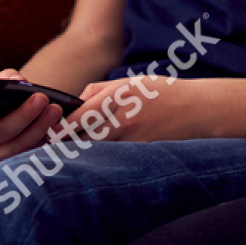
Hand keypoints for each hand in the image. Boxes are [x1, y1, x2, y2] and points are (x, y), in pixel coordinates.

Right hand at [0, 69, 64, 163]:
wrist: (11, 113)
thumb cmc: (0, 96)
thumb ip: (5, 78)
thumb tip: (17, 80)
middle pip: (1, 132)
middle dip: (23, 115)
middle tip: (41, 99)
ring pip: (20, 145)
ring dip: (40, 127)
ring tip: (56, 109)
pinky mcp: (18, 162)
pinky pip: (33, 152)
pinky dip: (47, 138)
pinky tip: (60, 125)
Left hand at [66, 75, 245, 143]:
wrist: (198, 109)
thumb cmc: (163, 92)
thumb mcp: (131, 82)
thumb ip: (100, 90)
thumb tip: (77, 102)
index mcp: (119, 96)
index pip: (79, 114)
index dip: (60, 125)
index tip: (47, 130)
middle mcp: (124, 118)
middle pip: (83, 137)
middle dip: (65, 143)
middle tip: (49, 147)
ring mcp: (133, 138)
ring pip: (96, 150)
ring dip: (81, 152)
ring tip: (65, 156)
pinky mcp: (140, 153)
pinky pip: (113, 157)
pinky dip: (101, 159)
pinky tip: (94, 161)